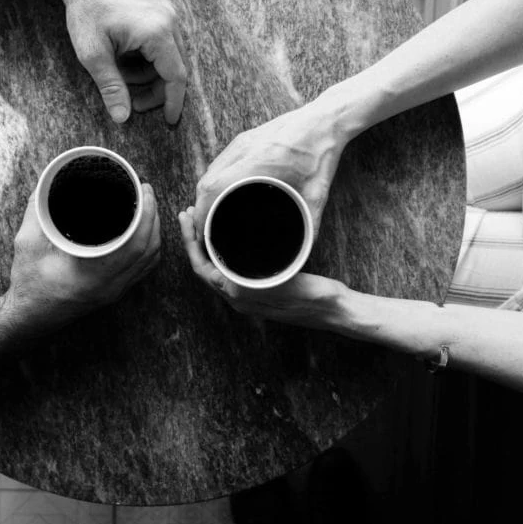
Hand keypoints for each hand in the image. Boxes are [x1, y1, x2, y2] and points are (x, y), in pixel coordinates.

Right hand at [5, 183, 160, 332]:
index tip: (144, 191)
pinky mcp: (114, 292)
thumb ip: (37, 211)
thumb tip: (46, 184)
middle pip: (149, 249)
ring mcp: (115, 292)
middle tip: (146, 191)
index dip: (147, 215)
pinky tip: (144, 232)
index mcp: (93, 274)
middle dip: (153, 216)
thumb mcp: (27, 243)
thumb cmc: (27, 283)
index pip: (136, 244)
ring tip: (148, 206)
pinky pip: (143, 269)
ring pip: (150, 260)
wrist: (29, 317)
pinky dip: (149, 247)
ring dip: (154, 231)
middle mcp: (110, 286)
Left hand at [58, 0, 187, 124]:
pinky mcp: (160, 6)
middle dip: (155, 89)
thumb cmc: (86, 10)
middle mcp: (170, 19)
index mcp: (158, 32)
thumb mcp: (93, 55)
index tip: (169, 121)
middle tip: (131, 101)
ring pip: (169, 54)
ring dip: (149, 71)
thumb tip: (122, 118)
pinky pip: (164, 39)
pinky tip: (125, 55)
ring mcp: (167, 10)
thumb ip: (111, 87)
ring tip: (120, 72)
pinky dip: (148, 55)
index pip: (176, 77)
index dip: (173, 102)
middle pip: (175, 67)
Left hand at [178, 207, 344, 327]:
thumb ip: (250, 279)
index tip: (187, 216)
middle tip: (188, 212)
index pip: (201, 268)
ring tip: (202, 219)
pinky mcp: (259, 290)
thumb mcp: (281, 282)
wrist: (334, 311)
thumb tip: (220, 269)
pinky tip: (228, 235)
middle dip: (194, 239)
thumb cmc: (314, 296)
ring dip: (207, 244)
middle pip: (204, 265)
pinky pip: (231, 269)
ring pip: (216, 267)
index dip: (190, 241)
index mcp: (239, 297)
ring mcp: (248, 296)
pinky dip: (223, 251)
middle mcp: (238, 299)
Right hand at [192, 103, 344, 236]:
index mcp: (260, 163)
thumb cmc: (322, 154)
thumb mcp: (318, 194)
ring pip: (209, 171)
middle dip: (200, 209)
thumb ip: (311, 224)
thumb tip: (306, 249)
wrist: (324, 121)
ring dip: (205, 195)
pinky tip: (219, 193)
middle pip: (206, 182)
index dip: (202, 213)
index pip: (215, 189)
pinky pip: (218, 163)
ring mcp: (241, 142)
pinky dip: (213, 181)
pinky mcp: (243, 139)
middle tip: (204, 231)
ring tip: (208, 215)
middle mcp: (244, 150)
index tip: (202, 233)